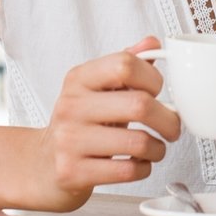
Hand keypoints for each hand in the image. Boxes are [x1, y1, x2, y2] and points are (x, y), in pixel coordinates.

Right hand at [28, 36, 179, 210]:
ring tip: (156, 148)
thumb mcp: (98, 89)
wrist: (42, 165)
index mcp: (79, 78)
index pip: (126, 64)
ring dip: (159, 149)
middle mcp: (71, 106)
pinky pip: (127, 171)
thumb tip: (151, 42)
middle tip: (173, 127)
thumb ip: (126, 64)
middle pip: (139, 105)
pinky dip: (143, 168)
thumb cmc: (82, 123)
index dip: (153, 78)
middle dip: (169, 119)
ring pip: (138, 142)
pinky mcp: (72, 172)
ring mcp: (69, 140)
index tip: (158, 92)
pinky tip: (138, 163)